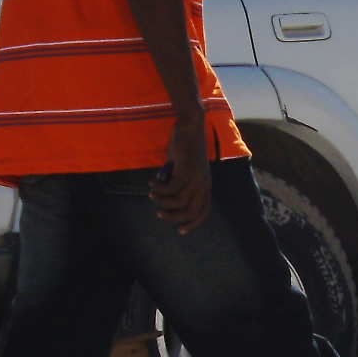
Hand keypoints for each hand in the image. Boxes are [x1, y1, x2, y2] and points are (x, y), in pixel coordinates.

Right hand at [150, 119, 210, 233]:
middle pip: (191, 211)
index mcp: (205, 185)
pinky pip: (171, 188)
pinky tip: (152, 183)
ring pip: (179, 201)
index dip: (192, 223)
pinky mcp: (186, 169)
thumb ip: (176, 183)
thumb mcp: (182, 169)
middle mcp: (203, 184)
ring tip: (152, 195)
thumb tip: (163, 198)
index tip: (179, 230)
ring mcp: (196, 177)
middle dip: (174, 217)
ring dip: (163, 201)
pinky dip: (159, 189)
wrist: (189, 126)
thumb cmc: (184, 148)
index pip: (202, 211)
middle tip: (159, 213)